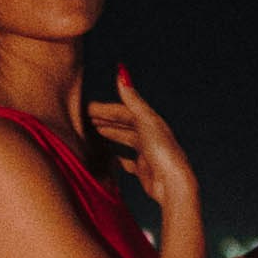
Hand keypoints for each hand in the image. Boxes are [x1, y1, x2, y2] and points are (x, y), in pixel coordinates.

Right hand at [88, 63, 200, 215]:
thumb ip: (132, 100)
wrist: (172, 185)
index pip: (124, 111)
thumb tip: (122, 72)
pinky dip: (118, 157)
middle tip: (84, 118)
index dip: (106, 109)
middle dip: (106, 119)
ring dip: (111, 134)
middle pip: (124, 124)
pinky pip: (129, 162)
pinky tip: (109, 157)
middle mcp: (151, 136)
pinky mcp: (145, 171)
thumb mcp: (146, 121)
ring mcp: (148, 153)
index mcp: (152, 122)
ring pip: (126, 140)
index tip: (86, 109)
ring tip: (94, 132)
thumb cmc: (162, 151)